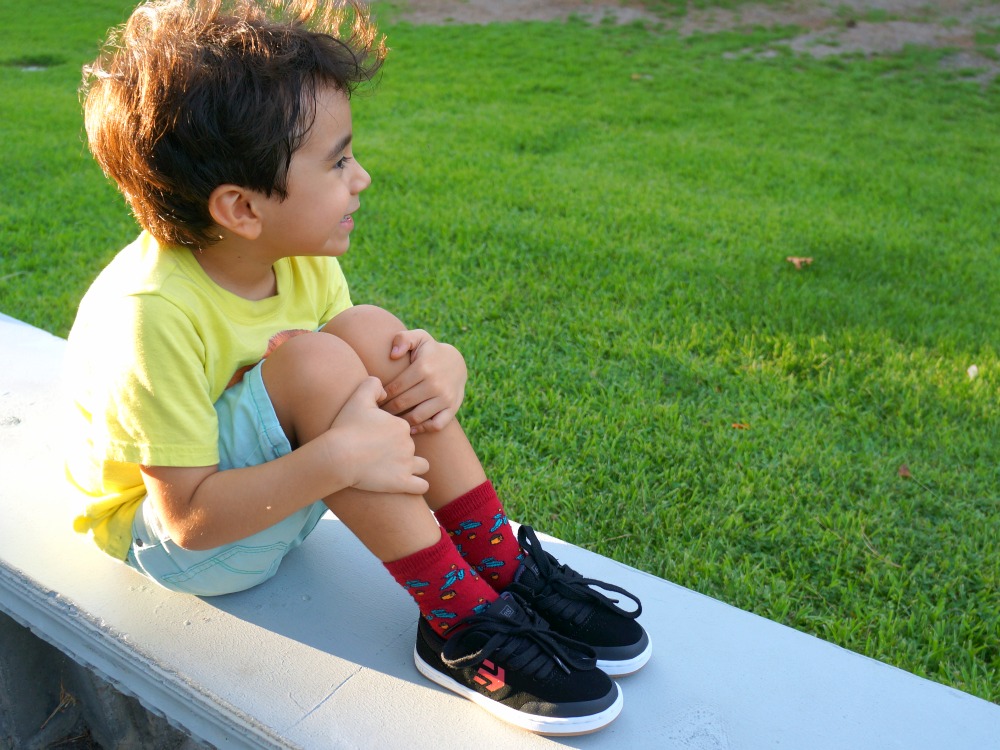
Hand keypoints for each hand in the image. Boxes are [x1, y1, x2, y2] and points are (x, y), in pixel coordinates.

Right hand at [330, 377, 429, 494]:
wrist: (338, 455)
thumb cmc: (346, 428)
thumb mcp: (358, 398)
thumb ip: (373, 385)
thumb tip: (385, 392)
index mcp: (401, 425)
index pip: (404, 429)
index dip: (392, 433)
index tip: (376, 438)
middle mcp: (408, 443)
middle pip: (410, 446)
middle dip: (400, 450)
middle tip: (379, 455)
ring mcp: (407, 464)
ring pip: (422, 465)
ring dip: (414, 467)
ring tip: (397, 469)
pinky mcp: (402, 483)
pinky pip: (421, 486)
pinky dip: (418, 486)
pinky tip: (408, 484)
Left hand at [381, 329, 467, 433]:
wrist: (457, 363)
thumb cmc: (430, 351)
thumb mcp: (419, 337)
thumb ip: (403, 339)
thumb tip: (392, 356)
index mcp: (423, 367)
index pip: (395, 387)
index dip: (382, 395)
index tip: (374, 399)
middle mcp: (435, 384)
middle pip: (403, 403)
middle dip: (387, 410)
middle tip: (377, 413)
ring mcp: (445, 397)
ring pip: (417, 417)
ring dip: (401, 421)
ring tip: (390, 420)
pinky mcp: (453, 408)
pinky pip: (436, 425)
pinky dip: (423, 429)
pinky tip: (411, 427)